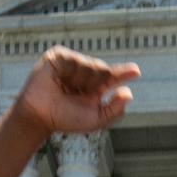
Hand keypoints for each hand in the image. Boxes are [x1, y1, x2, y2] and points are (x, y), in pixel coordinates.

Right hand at [16, 47, 138, 136]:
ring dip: (83, 81)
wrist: (40, 116)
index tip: (136, 72)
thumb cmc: (64, 119)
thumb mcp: (96, 119)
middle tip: (81, 94)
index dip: (125, 73)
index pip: (113, 78)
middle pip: (105, 71)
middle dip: (97, 84)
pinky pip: (76, 60)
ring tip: (67, 89)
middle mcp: (85, 74)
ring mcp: (72, 64)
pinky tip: (61, 81)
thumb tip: (128, 93)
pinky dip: (72, 73)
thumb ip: (115, 110)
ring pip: (93, 65)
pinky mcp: (59, 57)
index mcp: (95, 88)